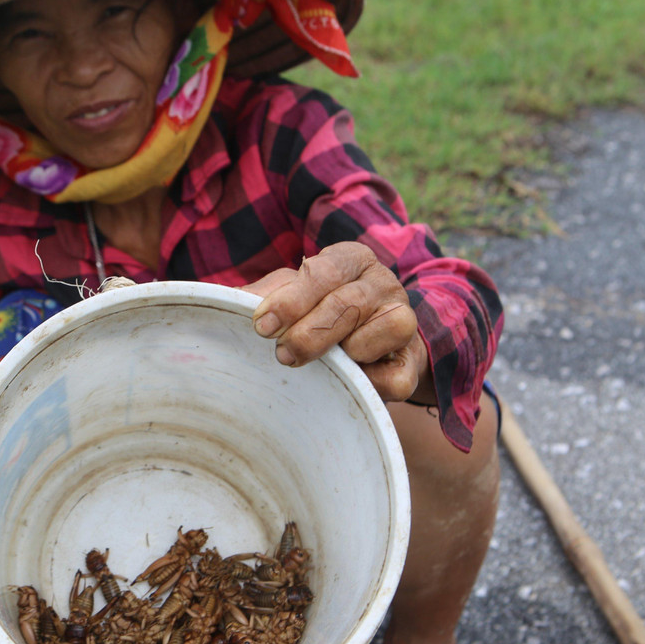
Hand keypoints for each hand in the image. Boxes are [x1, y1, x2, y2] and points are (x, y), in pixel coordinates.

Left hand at [243, 242, 432, 403]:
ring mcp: (404, 319)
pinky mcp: (412, 361)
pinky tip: (351, 382)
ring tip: (323, 366)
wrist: (370, 346)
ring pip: (387, 328)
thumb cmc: (319, 313)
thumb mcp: (292, 294)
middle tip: (283, 355)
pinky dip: (371, 383)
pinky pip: (396, 375)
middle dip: (310, 333)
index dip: (292, 299)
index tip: (262, 325)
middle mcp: (383, 283)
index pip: (324, 271)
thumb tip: (232, 303)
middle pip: (350, 303)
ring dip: (348, 352)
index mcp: (350, 260)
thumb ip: (267, 294)